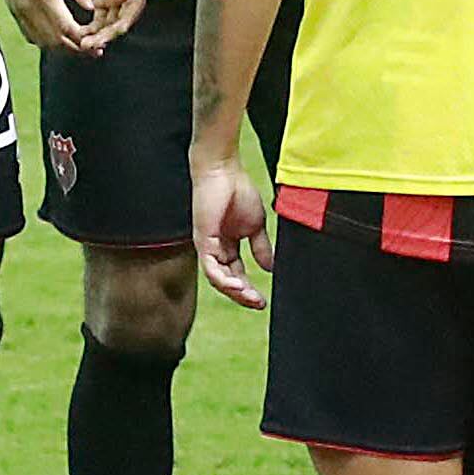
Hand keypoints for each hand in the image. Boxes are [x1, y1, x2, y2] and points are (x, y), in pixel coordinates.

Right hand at [0, 0, 101, 55]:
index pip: (66, 28)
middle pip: (54, 41)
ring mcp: (19, 11)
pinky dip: (44, 42)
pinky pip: (29, 34)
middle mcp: (30, 7)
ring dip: (61, 49)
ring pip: (41, 41)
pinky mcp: (13, 10)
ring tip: (78, 49)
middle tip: (93, 53)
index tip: (98, 46)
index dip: (83, 41)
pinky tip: (56, 40)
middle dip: (75, 50)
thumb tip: (92, 8)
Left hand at [59, 0, 146, 48]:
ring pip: (110, 21)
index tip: (116, 30)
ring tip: (83, 43)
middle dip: (109, 33)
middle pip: (122, 17)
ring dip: (99, 34)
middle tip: (92, 43)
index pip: (135, 3)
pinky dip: (92, 28)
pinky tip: (80, 36)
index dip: (128, 19)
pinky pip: (98, 17)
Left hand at [192, 158, 275, 307]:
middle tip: (259, 304)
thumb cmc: (238, 191)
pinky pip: (210, 267)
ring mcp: (207, 246)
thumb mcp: (256, 225)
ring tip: (250, 298)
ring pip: (217, 279)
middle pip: (226, 281)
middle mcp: (214, 249)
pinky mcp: (202, 240)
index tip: (263, 302)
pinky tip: (237, 285)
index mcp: (226, 246)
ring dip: (234, 291)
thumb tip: (270, 268)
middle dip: (242, 295)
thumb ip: (260, 247)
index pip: (236, 275)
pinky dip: (223, 279)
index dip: (248, 290)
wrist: (224, 170)